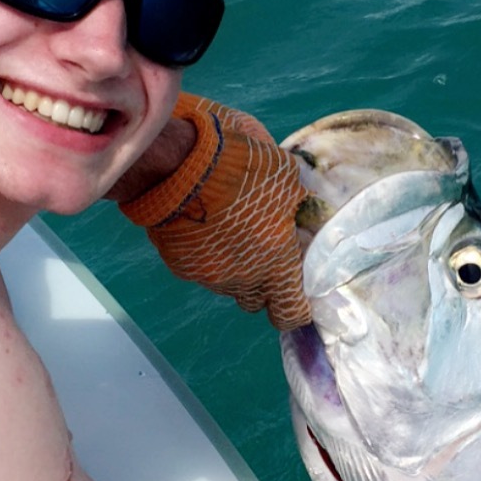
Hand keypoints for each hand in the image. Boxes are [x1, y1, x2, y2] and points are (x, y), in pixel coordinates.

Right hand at [115, 94, 311, 330]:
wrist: (182, 168)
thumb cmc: (243, 171)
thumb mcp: (285, 175)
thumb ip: (295, 199)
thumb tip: (299, 203)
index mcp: (277, 265)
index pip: (290, 313)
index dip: (296, 308)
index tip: (297, 297)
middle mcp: (244, 279)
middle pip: (256, 300)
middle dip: (262, 286)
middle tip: (262, 255)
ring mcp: (209, 276)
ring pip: (227, 284)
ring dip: (232, 266)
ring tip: (228, 229)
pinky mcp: (181, 266)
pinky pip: (199, 268)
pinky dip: (204, 254)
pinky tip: (202, 226)